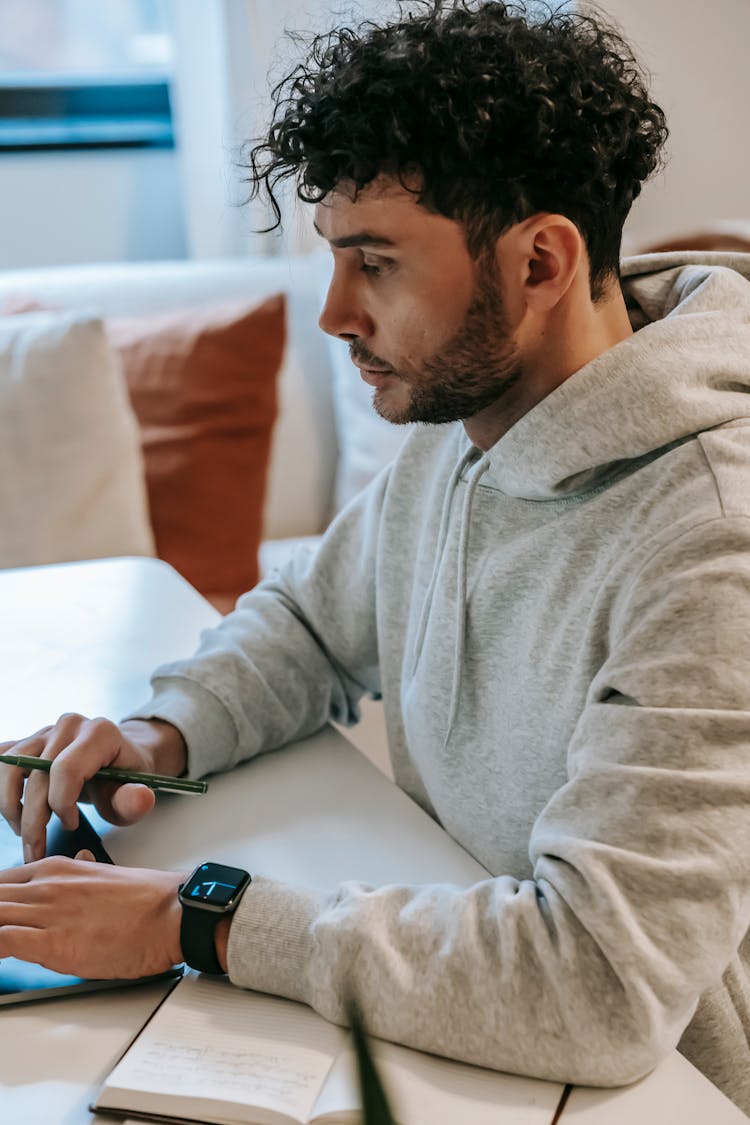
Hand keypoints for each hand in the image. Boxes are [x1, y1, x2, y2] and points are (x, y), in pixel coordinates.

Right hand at [0, 713, 186, 862]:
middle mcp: (71, 725)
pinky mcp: (30, 740)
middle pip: (37, 774)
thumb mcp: (135, 793)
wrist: (118, 759)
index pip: (66, 769)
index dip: (62, 804)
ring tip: (24, 830)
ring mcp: (47, 730)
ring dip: (11, 804)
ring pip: (10, 765)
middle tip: (37, 849)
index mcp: (100, 733)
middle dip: (33, 819)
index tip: (71, 825)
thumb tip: (141, 798)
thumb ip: (134, 800)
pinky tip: (13, 810)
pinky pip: (3, 759)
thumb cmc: (125, 778)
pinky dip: (2, 788)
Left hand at [0, 853, 184, 979]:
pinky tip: (0, 957)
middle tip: (0, 931)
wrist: (172, 913)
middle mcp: (46, 885)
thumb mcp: (103, 876)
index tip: (1, 916)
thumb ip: (80, 872)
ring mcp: (47, 912)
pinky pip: (1, 940)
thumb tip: (75, 863)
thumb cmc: (147, 901)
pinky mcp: (52, 943)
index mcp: (56, 868)